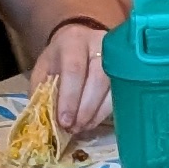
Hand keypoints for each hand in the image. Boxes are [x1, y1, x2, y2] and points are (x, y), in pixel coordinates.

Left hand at [29, 21, 110, 135]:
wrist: (79, 40)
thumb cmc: (59, 57)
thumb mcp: (44, 68)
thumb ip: (43, 90)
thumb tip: (46, 118)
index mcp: (74, 42)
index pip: (74, 70)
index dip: (70, 97)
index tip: (64, 121)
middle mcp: (99, 45)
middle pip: (98, 79)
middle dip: (85, 109)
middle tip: (74, 128)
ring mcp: (117, 57)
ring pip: (112, 88)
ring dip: (96, 113)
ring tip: (82, 127)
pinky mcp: (125, 69)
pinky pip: (119, 93)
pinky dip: (105, 112)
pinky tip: (92, 122)